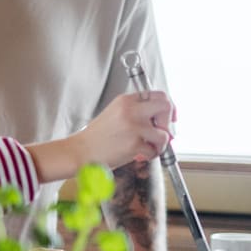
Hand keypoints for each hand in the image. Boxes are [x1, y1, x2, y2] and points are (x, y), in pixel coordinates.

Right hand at [27, 91, 173, 182]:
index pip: (159, 95)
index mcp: (125, 100)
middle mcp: (130, 110)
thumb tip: (164, 121)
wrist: (80, 151)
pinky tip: (138, 154)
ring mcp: (133, 127)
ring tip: (147, 148)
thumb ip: (137, 112)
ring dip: (160, 144)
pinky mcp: (134, 144)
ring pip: (164, 134)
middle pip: (166, 107)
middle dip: (168, 122)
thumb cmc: (97, 137)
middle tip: (162, 133)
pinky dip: (149, 155)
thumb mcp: (115, 114)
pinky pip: (154, 150)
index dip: (169, 107)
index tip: (170, 117)